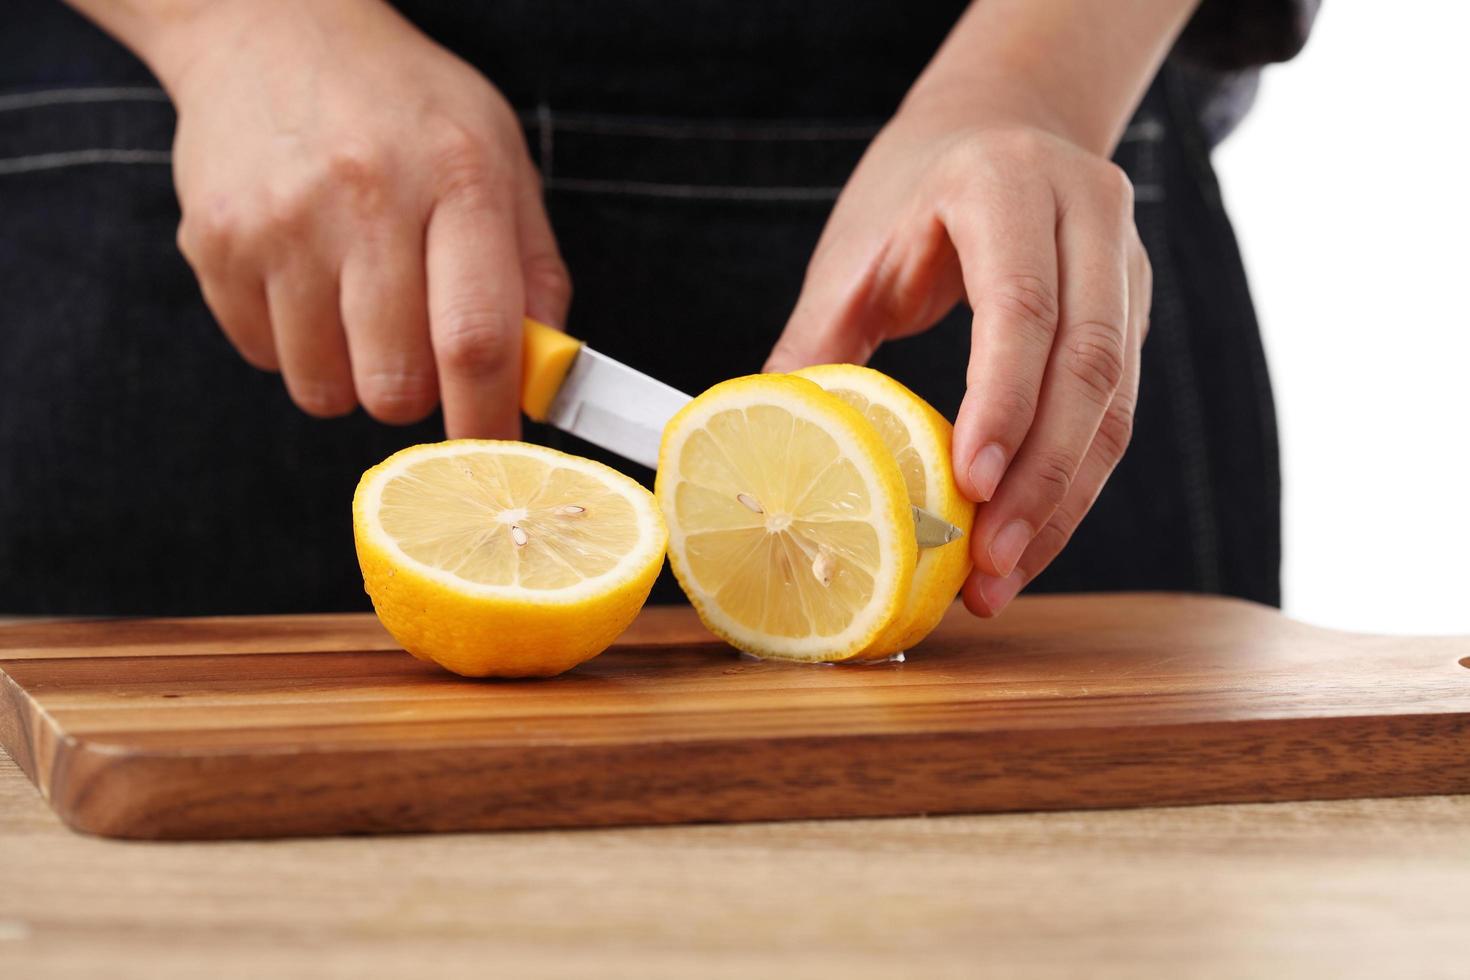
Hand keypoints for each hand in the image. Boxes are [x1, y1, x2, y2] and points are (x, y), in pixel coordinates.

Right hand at [160, 0, 567, 435]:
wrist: (272, 30)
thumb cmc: (407, 112)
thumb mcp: (500, 162)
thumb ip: (534, 275)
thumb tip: (542, 384)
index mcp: (457, 177)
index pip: (476, 339)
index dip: (488, 421)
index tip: (495, 457)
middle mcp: (365, 197)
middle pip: (396, 385)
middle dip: (417, 400)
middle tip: (419, 355)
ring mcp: (278, 222)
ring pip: (325, 390)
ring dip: (352, 378)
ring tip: (359, 308)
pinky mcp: (213, 243)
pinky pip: (264, 359)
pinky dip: (294, 346)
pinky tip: (306, 280)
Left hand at [764, 95, 1150, 616]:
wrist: (999, 124)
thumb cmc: (912, 191)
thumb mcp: (854, 251)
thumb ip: (817, 341)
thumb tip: (763, 441)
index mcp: (1007, 184)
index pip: (1022, 303)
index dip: (1002, 400)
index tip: (968, 485)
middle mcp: (1088, 215)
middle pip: (1088, 364)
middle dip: (1041, 479)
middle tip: (987, 565)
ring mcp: (1126, 264)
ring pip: (1116, 401)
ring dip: (1062, 502)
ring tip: (1002, 579)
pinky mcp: (1134, 314)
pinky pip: (1115, 413)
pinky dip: (1072, 486)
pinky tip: (1026, 542)